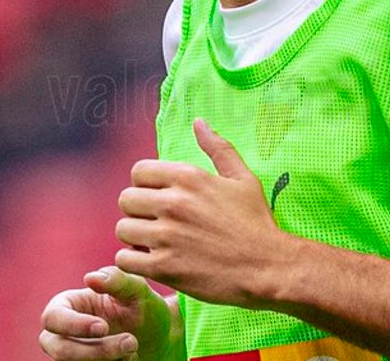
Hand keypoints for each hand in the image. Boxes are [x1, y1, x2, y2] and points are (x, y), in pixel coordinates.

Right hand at [38, 266, 173, 359]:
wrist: (155, 338)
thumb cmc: (140, 306)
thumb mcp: (136, 289)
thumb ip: (116, 279)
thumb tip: (90, 277)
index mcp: (67, 304)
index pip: (52, 317)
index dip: (73, 325)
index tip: (103, 327)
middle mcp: (61, 333)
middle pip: (59, 350)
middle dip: (95, 351)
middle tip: (131, 343)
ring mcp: (70, 356)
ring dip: (106, 360)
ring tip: (134, 349)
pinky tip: (130, 359)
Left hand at [115, 119, 288, 306]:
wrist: (267, 267)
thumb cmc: (256, 222)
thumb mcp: (243, 178)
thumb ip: (217, 148)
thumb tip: (199, 121)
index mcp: (189, 177)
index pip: (138, 171)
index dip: (145, 185)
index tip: (159, 198)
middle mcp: (173, 202)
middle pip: (126, 199)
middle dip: (138, 211)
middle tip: (157, 222)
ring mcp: (166, 236)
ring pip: (122, 229)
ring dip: (135, 237)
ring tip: (154, 243)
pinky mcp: (163, 267)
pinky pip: (124, 259)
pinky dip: (134, 261)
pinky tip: (152, 261)